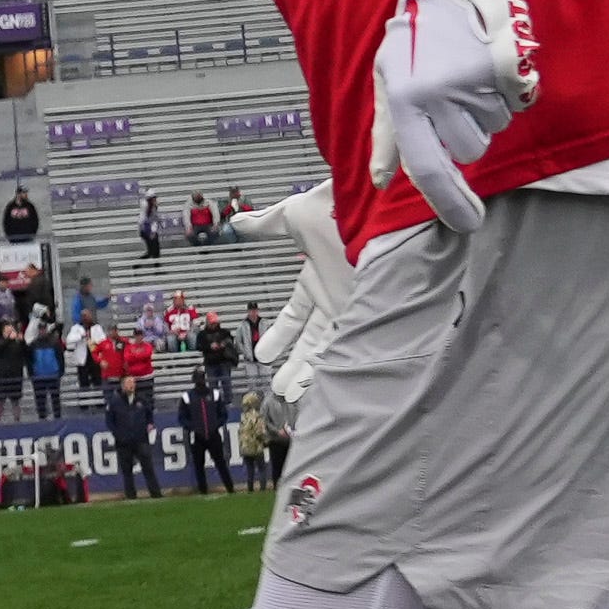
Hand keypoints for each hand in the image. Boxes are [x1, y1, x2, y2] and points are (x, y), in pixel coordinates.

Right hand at [231, 183, 354, 407]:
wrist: (371, 210)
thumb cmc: (334, 210)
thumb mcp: (292, 217)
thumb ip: (265, 224)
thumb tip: (238, 222)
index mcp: (315, 278)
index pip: (294, 316)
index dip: (278, 335)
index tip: (261, 354)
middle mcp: (334, 298)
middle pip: (310, 340)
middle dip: (293, 364)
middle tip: (279, 388)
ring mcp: (351, 308)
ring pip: (327, 349)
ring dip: (308, 373)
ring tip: (291, 397)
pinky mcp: (367, 316)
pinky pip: (348, 347)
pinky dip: (334, 366)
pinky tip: (320, 386)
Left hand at [365, 0, 536, 232]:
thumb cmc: (416, 33)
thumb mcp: (388, 79)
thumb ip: (387, 134)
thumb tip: (381, 180)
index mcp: (406, 101)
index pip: (428, 170)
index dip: (450, 204)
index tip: (467, 225)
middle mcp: (440, 96)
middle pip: (468, 151)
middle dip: (464, 134)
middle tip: (453, 96)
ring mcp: (477, 82)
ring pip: (493, 129)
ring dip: (485, 112)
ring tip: (468, 74)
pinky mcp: (509, 69)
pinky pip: (516, 105)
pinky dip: (507, 94)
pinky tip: (488, 66)